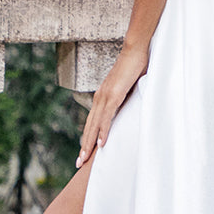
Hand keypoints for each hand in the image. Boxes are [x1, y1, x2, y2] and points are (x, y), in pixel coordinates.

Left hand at [76, 43, 149, 167]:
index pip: (92, 122)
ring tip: (85, 159)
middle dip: (83, 146)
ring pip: (94, 125)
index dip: (88, 138)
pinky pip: (107, 118)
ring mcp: (105, 97)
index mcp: (102, 97)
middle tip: (78, 163)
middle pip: (89, 127)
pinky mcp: (114, 95)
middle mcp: (100, 98)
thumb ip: (126, 98)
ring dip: (89, 143)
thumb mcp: (128, 87)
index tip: (85, 153)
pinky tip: (101, 143)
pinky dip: (103, 131)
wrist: (135, 50)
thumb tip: (129, 107)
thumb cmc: (134, 67)